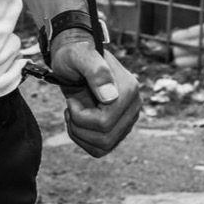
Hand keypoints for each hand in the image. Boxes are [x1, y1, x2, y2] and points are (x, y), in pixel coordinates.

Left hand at [49, 31, 140, 156]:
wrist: (76, 57)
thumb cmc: (75, 55)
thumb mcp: (79, 56)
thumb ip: (96, 71)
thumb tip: (110, 97)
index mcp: (129, 89)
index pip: (104, 122)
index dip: (80, 117)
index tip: (71, 100)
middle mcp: (133, 105)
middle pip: (105, 138)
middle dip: (79, 127)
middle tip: (70, 108)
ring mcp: (128, 118)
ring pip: (104, 146)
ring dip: (80, 135)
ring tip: (72, 114)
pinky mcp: (120, 126)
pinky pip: (103, 148)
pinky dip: (85, 141)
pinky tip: (78, 122)